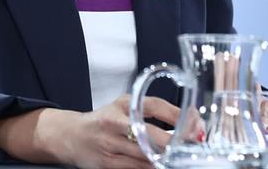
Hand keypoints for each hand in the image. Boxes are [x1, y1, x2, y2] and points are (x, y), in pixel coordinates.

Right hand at [0, 94, 178, 168]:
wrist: (71, 137)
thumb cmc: (104, 119)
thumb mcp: (125, 106)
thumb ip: (151, 110)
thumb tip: (187, 120)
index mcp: (123, 104)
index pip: (155, 106)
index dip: (178, 115)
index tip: (196, 123)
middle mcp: (115, 123)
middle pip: (152, 136)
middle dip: (176, 142)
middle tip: (195, 143)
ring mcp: (110, 146)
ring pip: (146, 156)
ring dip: (167, 158)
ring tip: (183, 156)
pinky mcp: (107, 165)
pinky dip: (152, 167)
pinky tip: (162, 164)